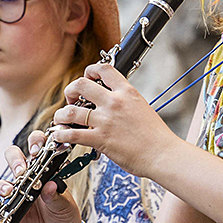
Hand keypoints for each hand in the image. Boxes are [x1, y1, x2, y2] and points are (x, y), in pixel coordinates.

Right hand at [0, 134, 85, 222]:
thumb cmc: (64, 216)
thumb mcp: (65, 206)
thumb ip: (57, 196)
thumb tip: (51, 186)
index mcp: (47, 170)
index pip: (40, 148)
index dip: (36, 143)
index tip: (38, 151)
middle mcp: (30, 176)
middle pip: (16, 155)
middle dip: (16, 159)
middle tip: (22, 170)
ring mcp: (18, 189)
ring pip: (5, 175)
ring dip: (6, 181)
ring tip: (12, 190)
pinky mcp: (9, 204)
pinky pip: (0, 196)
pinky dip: (1, 195)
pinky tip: (6, 199)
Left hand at [51, 63, 180, 177]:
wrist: (163, 154)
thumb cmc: (156, 136)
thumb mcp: (142, 108)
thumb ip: (126, 102)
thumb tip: (113, 104)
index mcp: (127, 92)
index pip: (104, 69)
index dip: (90, 70)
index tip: (87, 77)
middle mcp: (114, 103)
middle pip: (80, 84)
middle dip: (71, 90)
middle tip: (71, 98)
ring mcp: (105, 120)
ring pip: (70, 110)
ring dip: (61, 114)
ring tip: (62, 118)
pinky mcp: (100, 139)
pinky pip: (72, 134)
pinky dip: (61, 134)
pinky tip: (60, 135)